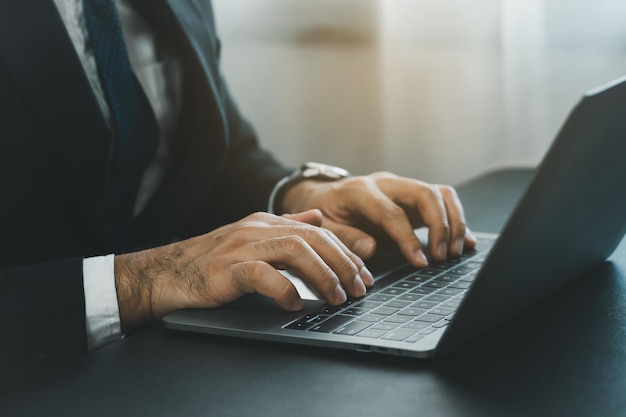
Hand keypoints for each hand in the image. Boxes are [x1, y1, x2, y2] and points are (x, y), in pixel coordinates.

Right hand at [113, 210, 373, 331]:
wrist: (166, 273)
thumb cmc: (212, 261)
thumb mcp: (253, 238)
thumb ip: (286, 226)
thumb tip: (318, 217)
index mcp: (267, 222)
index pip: (318, 230)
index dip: (346, 252)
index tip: (364, 274)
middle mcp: (258, 229)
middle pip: (313, 238)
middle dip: (343, 263)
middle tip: (359, 288)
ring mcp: (242, 247)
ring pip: (295, 250)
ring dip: (323, 275)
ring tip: (336, 298)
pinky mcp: (227, 270)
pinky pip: (262, 275)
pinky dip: (284, 291)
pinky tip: (295, 305)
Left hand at [282, 171, 476, 266]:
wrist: (325, 197)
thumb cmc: (324, 213)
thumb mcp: (323, 227)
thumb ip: (344, 237)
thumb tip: (370, 248)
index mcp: (360, 191)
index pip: (392, 212)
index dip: (408, 238)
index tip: (420, 262)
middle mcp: (386, 184)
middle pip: (425, 193)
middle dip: (440, 225)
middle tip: (442, 255)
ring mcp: (402, 188)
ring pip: (440, 194)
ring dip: (453, 221)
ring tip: (453, 251)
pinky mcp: (413, 197)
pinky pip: (443, 201)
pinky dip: (456, 219)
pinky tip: (464, 240)